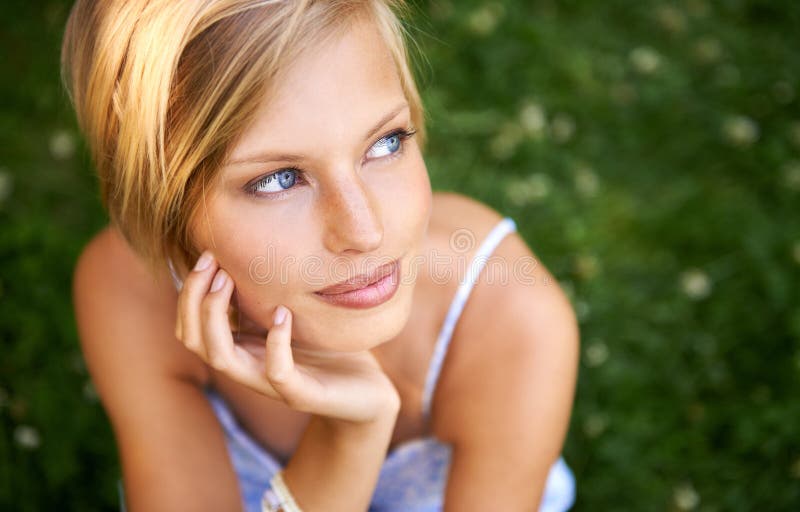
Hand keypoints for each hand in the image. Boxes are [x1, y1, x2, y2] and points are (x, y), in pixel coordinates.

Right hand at [174, 251, 399, 422]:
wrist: (366, 394)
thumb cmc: (326, 351)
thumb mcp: (290, 318)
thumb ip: (264, 300)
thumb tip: (247, 258)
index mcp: (241, 350)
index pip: (191, 328)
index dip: (190, 292)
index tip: (207, 254)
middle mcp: (248, 367)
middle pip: (194, 340)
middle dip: (193, 297)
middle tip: (210, 260)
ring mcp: (272, 384)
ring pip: (222, 359)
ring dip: (216, 316)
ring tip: (229, 280)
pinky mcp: (302, 395)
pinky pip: (277, 372)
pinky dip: (275, 342)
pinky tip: (283, 314)